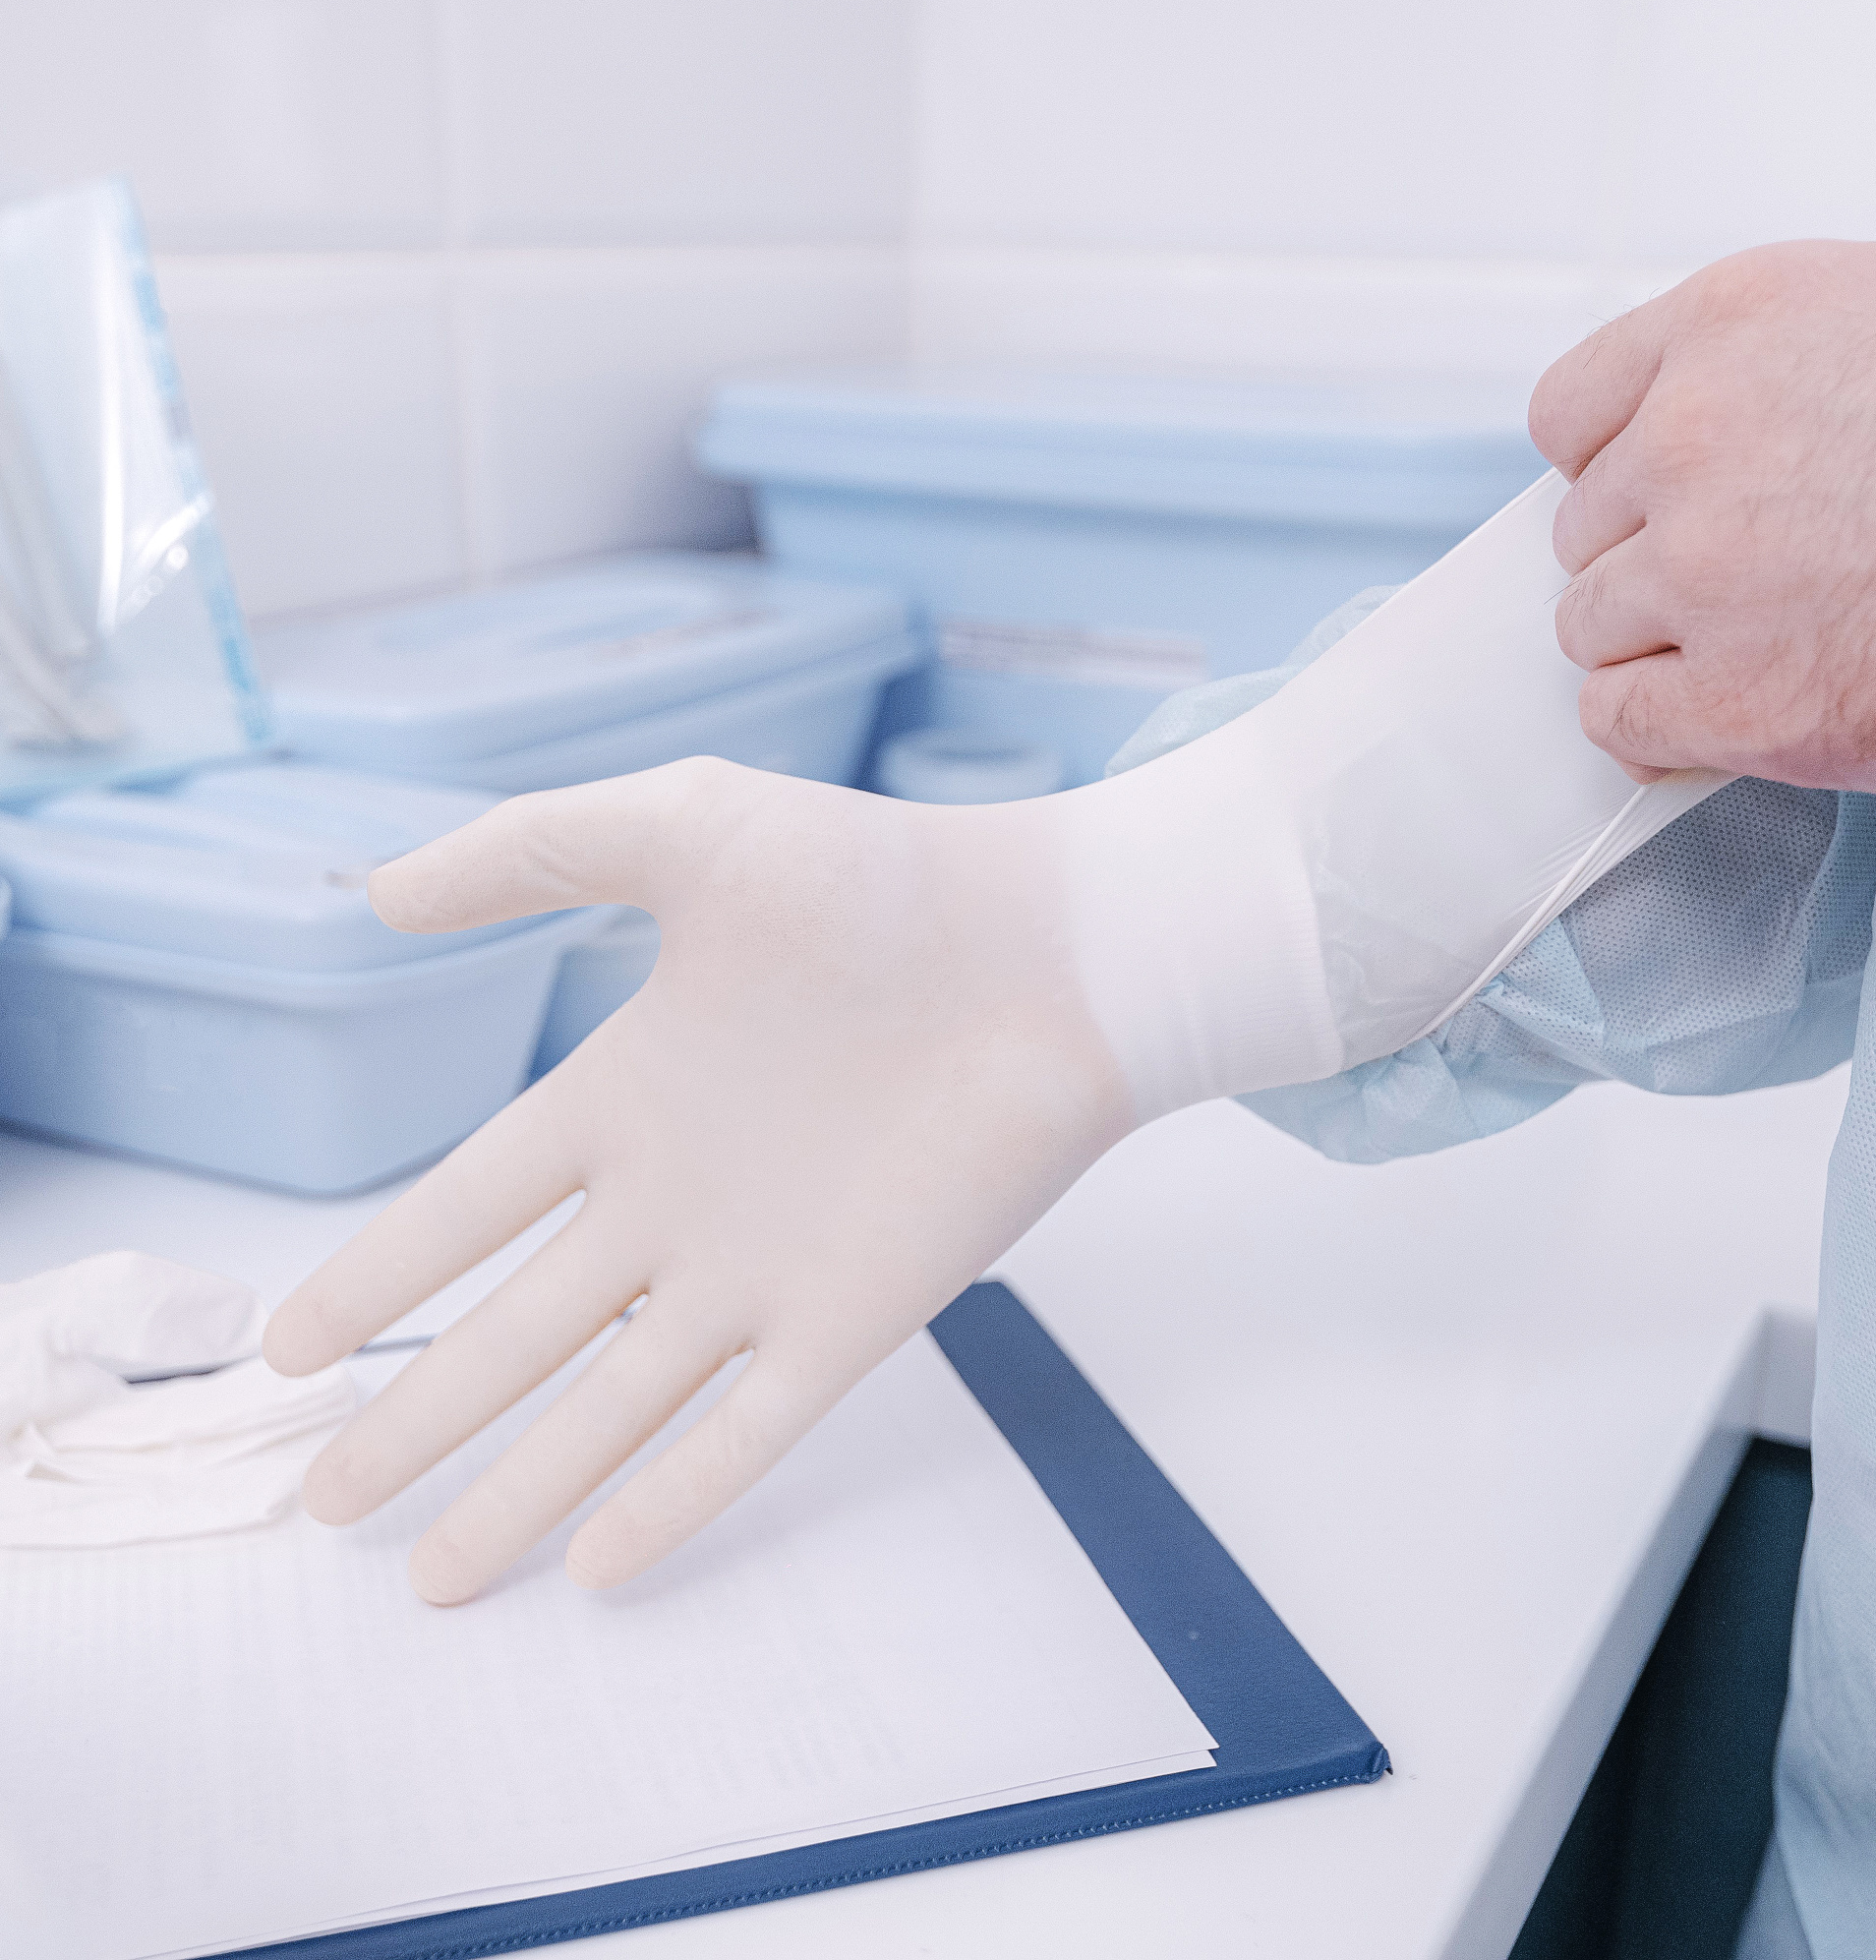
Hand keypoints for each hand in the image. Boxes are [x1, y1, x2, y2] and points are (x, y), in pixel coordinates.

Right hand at [262, 762, 1134, 1603]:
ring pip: (611, 1407)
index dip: (379, 1278)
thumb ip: (530, 850)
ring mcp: (763, 1272)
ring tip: (427, 1575)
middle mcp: (679, 1202)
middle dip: (418, 1418)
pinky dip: (675, 1499)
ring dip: (519, 1489)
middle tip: (323, 1504)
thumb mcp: (685, 831)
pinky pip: (747, 1431)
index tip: (289, 1352)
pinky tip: (598, 1566)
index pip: (469, 1210)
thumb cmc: (883, 879)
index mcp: (629, 1096)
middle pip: (516, 1337)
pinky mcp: (853, 1320)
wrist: (1056, 949)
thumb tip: (376, 894)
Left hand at [1530, 220, 1875, 794]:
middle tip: (1745, 577)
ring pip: (1589, 629)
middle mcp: (1693, 444)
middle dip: (1649, 558)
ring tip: (1761, 642)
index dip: (1609, 466)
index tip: (1650, 496)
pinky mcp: (1733, 701)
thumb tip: (1774, 363)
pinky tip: (1724, 715)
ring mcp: (1702, 577)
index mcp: (1735, 326)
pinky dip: (1657, 729)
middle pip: (1585, 531)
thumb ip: (1817, 328)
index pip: (1571, 413)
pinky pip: (1617, 722)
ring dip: (1654, 646)